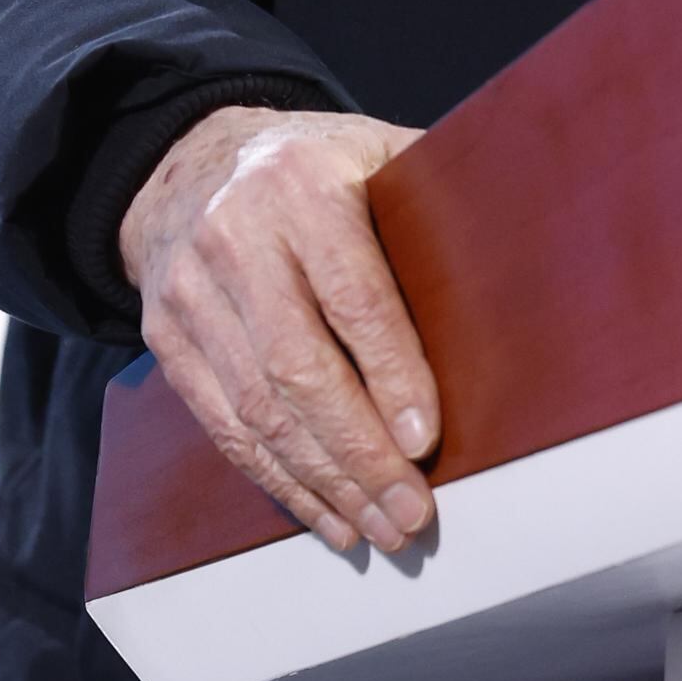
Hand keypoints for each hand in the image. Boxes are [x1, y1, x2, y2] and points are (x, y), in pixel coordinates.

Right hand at [120, 105, 438, 555]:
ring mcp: (191, 290)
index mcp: (301, 185)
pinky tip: (324, 513)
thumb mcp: (373, 152)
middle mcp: (237, 237)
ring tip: (379, 528)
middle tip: (411, 511)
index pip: (352, 294)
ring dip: (323, 483)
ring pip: (257, 410)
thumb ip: (430, 200)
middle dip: (359, 453)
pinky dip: (277, 480)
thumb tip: (516, 268)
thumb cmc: (313, 167)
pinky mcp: (165, 336)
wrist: (189, 164)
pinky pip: (223, 425)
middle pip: (297, 367)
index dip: (391, 373)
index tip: (426, 439)